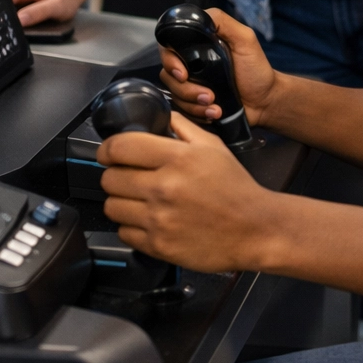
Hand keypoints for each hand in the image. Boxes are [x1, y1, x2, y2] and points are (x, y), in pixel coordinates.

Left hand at [97, 111, 275, 271]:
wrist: (254, 228)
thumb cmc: (235, 188)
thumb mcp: (213, 146)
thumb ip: (183, 127)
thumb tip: (160, 117)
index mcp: (177, 158)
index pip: (120, 147)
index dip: (108, 149)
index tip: (109, 152)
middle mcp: (164, 187)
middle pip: (110, 178)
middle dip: (116, 175)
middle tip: (129, 177)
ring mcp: (159, 219)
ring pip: (111, 206)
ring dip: (121, 201)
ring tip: (138, 200)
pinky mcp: (158, 245)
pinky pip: (123, 232)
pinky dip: (131, 226)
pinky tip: (148, 220)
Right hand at [160, 9, 279, 124]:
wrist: (264, 103)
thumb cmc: (257, 71)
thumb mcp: (245, 40)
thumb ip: (223, 23)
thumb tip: (199, 16)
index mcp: (199, 45)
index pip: (168, 47)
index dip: (170, 61)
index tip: (182, 73)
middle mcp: (191, 63)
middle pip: (167, 74)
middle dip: (186, 89)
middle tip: (208, 94)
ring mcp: (192, 84)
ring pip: (174, 94)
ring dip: (193, 103)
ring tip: (215, 105)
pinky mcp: (193, 103)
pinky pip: (182, 110)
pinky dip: (197, 114)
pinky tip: (214, 112)